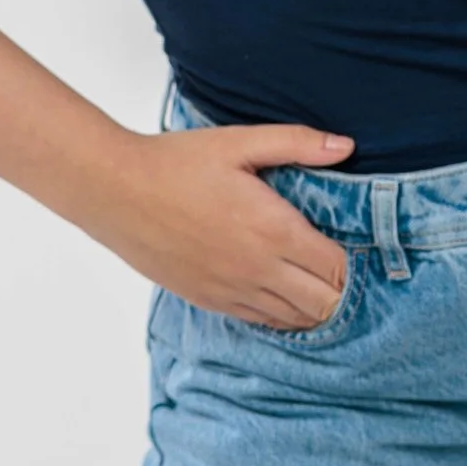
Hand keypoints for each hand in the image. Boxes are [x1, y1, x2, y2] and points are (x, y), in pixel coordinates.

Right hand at [86, 120, 356, 327]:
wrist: (116, 192)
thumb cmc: (175, 163)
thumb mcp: (239, 143)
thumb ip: (297, 143)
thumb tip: (347, 146)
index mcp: (274, 231)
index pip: (337, 269)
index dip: (351, 262)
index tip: (348, 245)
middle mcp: (258, 270)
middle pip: (324, 304)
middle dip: (338, 290)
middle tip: (334, 267)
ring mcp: (233, 292)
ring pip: (295, 320)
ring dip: (311, 304)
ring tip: (311, 280)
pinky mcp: (210, 301)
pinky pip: (261, 322)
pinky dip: (280, 313)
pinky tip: (279, 290)